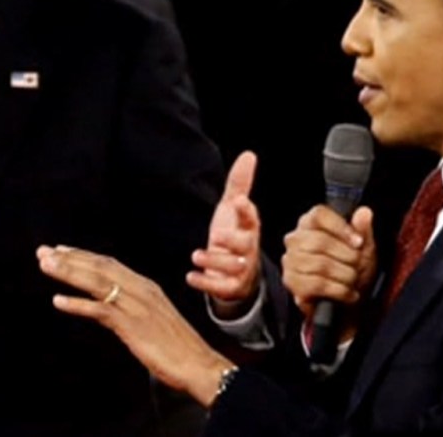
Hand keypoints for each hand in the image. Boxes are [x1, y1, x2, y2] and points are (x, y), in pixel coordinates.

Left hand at [37, 245, 234, 407]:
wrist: (199, 364)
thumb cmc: (179, 347)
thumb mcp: (154, 319)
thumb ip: (134, 308)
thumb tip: (111, 308)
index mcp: (146, 286)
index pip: (109, 263)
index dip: (83, 255)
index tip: (61, 250)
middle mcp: (141, 289)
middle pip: (100, 266)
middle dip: (70, 258)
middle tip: (43, 252)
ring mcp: (136, 305)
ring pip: (97, 282)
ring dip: (69, 272)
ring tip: (46, 266)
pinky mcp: (132, 324)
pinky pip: (100, 309)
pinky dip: (78, 304)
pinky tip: (58, 300)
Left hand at [186, 151, 261, 317]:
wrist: (236, 273)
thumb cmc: (234, 235)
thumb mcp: (233, 209)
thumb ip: (239, 183)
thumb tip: (249, 155)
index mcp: (249, 229)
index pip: (252, 219)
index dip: (247, 211)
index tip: (239, 202)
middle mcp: (248, 250)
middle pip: (246, 246)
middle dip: (232, 241)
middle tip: (215, 235)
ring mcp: (240, 270)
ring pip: (234, 269)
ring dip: (214, 262)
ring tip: (196, 256)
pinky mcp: (230, 287)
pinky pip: (222, 288)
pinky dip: (206, 283)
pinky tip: (190, 276)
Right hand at [281, 204, 376, 341]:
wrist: (346, 302)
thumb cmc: (350, 269)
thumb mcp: (364, 248)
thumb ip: (363, 229)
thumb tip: (364, 212)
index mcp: (310, 223)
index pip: (319, 215)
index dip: (341, 227)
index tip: (358, 242)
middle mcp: (295, 239)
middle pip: (320, 241)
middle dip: (346, 256)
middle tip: (358, 265)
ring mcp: (290, 261)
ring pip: (319, 264)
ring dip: (344, 275)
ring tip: (353, 280)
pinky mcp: (291, 282)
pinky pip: (316, 284)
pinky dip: (339, 290)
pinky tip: (348, 292)